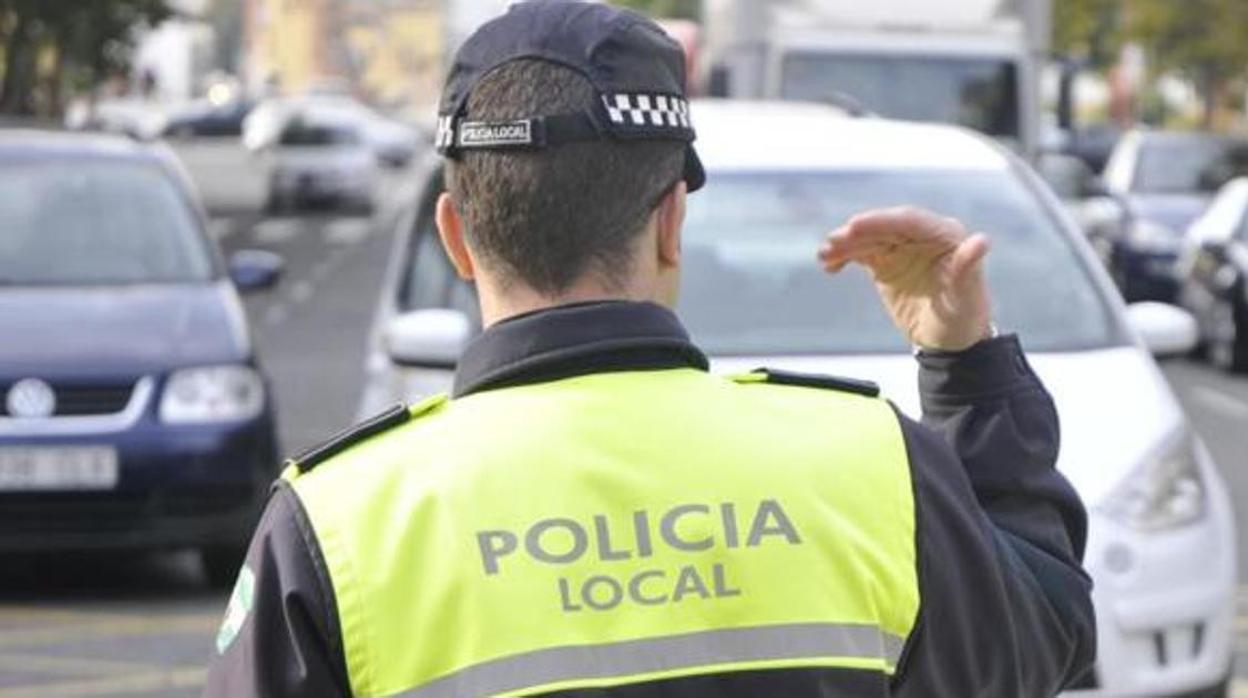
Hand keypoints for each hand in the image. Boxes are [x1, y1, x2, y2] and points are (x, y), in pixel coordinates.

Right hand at [818, 206, 992, 351]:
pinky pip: (861, 252)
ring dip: (845, 244)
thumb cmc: (964, 317)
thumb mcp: (966, 297)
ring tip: (824, 256)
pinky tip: (829, 264)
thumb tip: (980, 241)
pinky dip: (844, 256)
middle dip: (858, 232)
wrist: (950, 339)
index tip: (854, 225)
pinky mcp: (886, 261)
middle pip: (885, 226)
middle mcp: (922, 235)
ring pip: (869, 238)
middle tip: (833, 242)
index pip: (910, 221)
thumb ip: (967, 269)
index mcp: (946, 235)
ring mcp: (902, 247)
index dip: (882, 221)